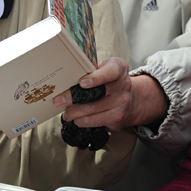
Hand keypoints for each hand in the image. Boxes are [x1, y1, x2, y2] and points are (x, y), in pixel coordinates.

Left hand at [52, 58, 167, 129]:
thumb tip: (64, 74)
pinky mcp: (118, 118)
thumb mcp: (104, 68)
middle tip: (58, 101)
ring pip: (91, 110)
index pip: (110, 72)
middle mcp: (123, 85)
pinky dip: (81, 121)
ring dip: (73, 113)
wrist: (132, 99)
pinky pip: (94, 121)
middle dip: (72, 98)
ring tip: (66, 112)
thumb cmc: (109, 80)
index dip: (96, 78)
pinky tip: (77, 119)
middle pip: (95, 94)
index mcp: (119, 68)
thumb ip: (90, 68)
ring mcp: (122, 103)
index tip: (82, 83)